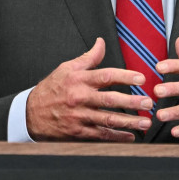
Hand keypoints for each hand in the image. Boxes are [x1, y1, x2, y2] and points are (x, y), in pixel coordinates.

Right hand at [26, 37, 153, 140]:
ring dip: (129, 122)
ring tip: (145, 123)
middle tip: (148, 103)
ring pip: (108, 120)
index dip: (125, 76)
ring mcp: (79, 116)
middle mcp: (80, 98)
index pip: (106, 76)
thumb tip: (101, 42)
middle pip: (110, 100)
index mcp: (79, 80)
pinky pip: (101, 135)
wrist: (30, 113)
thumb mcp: (66, 68)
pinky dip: (116, 136)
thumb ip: (88, 58)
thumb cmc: (51, 89)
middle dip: (132, 102)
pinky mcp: (78, 132)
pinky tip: (130, 136)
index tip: (141, 78)